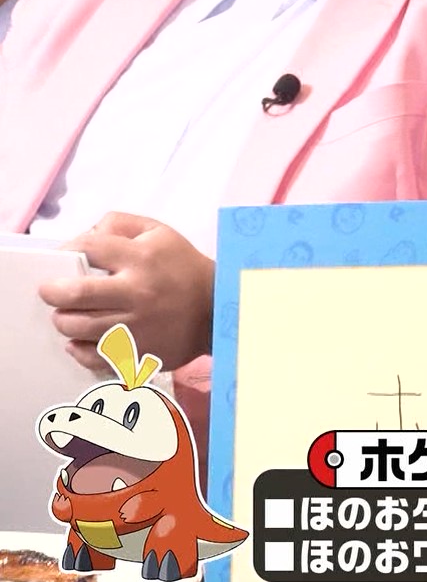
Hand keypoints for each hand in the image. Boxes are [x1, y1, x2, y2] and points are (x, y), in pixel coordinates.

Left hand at [38, 212, 214, 372]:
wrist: (218, 310)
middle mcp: (136, 293)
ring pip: (76, 328)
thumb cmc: (183, 269)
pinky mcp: (137, 353)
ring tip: (71, 315)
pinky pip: (91, 357)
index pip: (85, 248)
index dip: (67, 251)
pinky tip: (83, 339)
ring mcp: (136, 327)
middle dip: (52, 292)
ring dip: (64, 320)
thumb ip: (120, 224)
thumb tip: (86, 235)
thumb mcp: (159, 233)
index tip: (66, 259)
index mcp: (141, 259)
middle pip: (72, 294)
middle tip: (54, 291)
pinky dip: (78, 349)